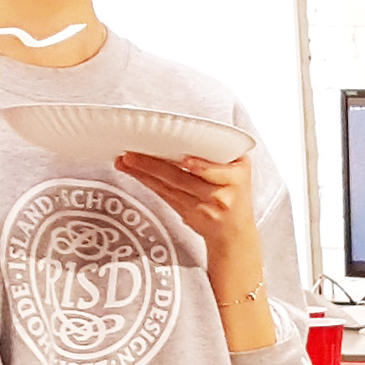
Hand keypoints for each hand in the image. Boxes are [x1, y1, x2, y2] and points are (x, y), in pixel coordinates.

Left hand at [117, 150, 261, 302]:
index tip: (185, 161)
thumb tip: (181, 132)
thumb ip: (217, 155)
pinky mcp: (189, 214)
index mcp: (236, 174)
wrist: (234, 232)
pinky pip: (166, 196)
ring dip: (144, 173)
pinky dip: (149, 183)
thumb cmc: (233, 194)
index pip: (213, 168)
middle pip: (184, 178)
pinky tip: (135, 174)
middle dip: (155, 165)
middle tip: (133, 154)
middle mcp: (221, 193)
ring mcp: (203, 207)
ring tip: (125, 161)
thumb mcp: (239, 170)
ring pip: (170, 187)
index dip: (199, 166)